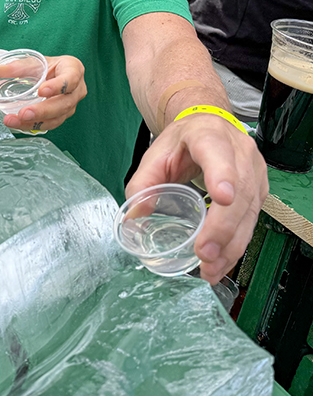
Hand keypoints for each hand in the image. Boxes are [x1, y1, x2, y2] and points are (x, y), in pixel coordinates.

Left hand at [3, 55, 85, 132]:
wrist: (50, 74)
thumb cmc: (46, 66)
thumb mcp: (34, 61)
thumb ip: (17, 66)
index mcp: (73, 69)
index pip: (70, 79)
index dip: (57, 86)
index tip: (41, 91)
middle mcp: (76, 89)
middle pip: (64, 104)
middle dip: (42, 111)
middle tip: (23, 113)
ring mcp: (71, 105)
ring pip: (57, 118)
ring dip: (35, 122)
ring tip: (14, 121)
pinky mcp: (62, 116)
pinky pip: (50, 124)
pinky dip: (33, 126)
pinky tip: (18, 125)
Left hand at [127, 112, 267, 284]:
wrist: (208, 127)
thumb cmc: (182, 142)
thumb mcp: (156, 154)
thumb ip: (143, 182)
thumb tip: (136, 215)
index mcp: (209, 136)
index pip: (217, 152)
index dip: (222, 175)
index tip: (221, 198)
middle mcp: (240, 152)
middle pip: (239, 192)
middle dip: (222, 228)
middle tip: (205, 253)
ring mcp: (255, 172)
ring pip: (249, 212)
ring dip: (231, 245)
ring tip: (211, 268)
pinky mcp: (260, 191)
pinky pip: (252, 222)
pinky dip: (236, 245)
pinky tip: (222, 263)